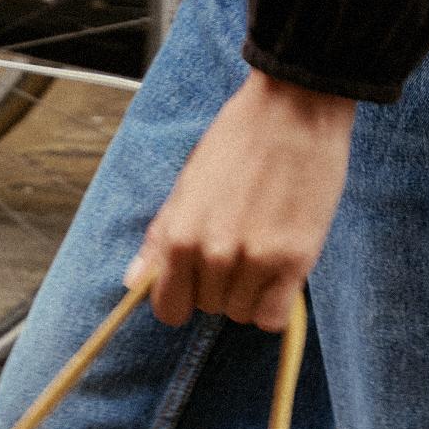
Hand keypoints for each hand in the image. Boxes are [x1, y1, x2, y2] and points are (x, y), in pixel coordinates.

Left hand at [128, 69, 356, 331]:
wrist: (294, 110)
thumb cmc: (237, 140)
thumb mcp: (187, 184)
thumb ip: (161, 238)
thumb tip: (133, 280)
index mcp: (179, 237)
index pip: (169, 308)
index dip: (183, 295)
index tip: (197, 279)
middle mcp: (214, 255)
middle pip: (209, 308)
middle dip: (220, 285)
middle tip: (239, 241)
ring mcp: (255, 260)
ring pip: (242, 314)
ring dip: (251, 291)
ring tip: (263, 246)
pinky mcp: (295, 261)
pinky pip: (274, 318)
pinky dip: (276, 303)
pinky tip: (280, 271)